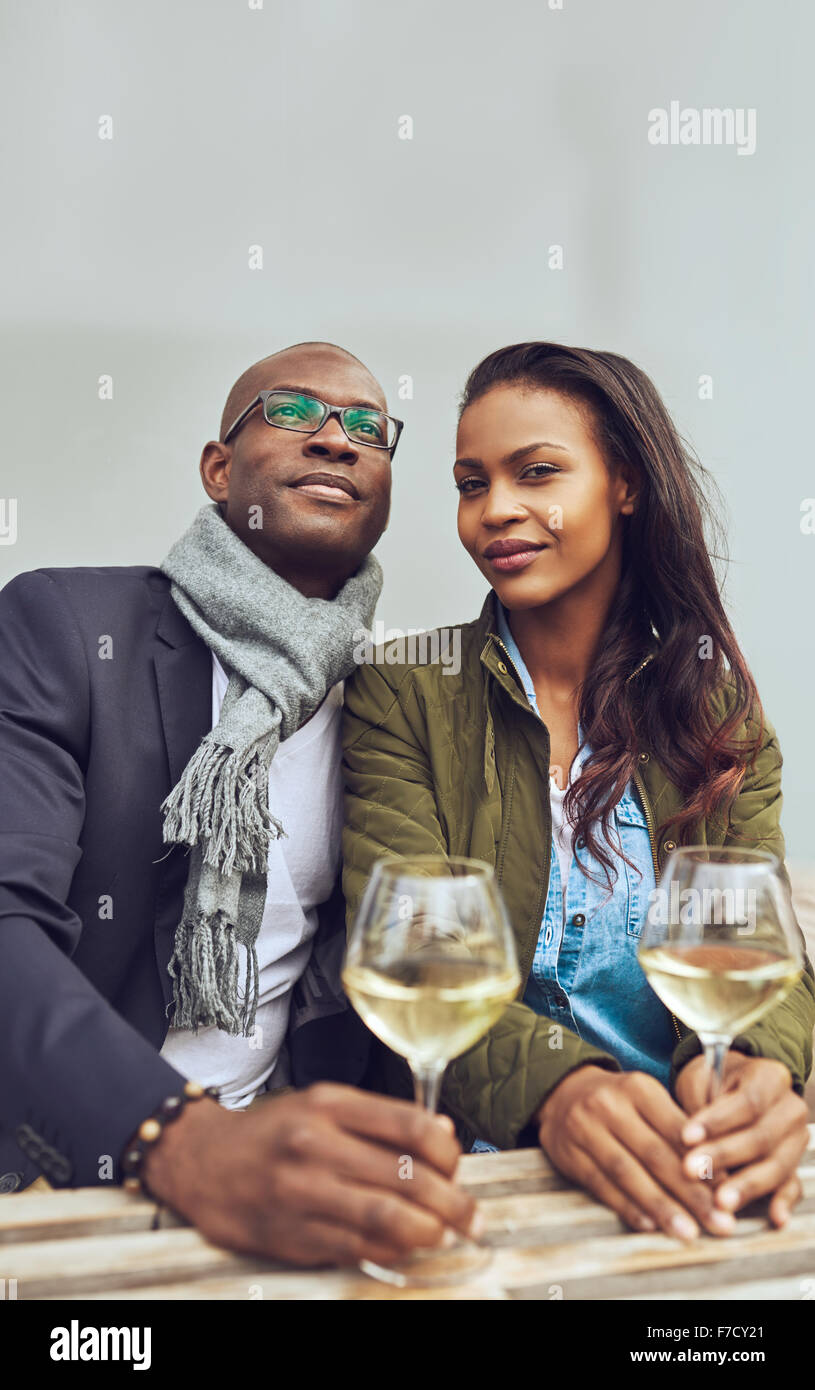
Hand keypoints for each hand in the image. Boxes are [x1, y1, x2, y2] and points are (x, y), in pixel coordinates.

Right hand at [140, 1083, 479, 1267]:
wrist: (200, 1161)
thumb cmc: (270, 1132)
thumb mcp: (321, 1104)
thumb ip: (379, 1118)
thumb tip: (442, 1132)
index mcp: (329, 1105)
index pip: (410, 1126)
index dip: (447, 1151)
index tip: (456, 1165)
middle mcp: (315, 1146)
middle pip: (406, 1177)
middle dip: (452, 1202)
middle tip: (470, 1215)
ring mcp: (302, 1193)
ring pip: (386, 1219)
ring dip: (429, 1231)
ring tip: (444, 1234)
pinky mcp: (293, 1235)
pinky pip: (358, 1249)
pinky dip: (392, 1251)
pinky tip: (404, 1246)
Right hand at [535, 1064, 739, 1240]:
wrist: (563, 1093)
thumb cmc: (621, 1102)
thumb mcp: (648, 1100)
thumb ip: (679, 1132)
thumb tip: (721, 1176)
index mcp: (638, 1088)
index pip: (676, 1131)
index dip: (703, 1163)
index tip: (728, 1192)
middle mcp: (610, 1106)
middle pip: (655, 1155)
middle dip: (691, 1194)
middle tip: (720, 1223)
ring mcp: (585, 1130)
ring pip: (628, 1174)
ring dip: (661, 1207)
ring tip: (688, 1232)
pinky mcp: (569, 1154)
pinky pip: (601, 1185)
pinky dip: (626, 1207)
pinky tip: (649, 1225)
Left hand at [674, 1051, 808, 1227]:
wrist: (731, 1086)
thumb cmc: (712, 1081)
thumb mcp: (700, 1077)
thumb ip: (698, 1102)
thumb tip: (691, 1142)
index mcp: (771, 1077)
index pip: (747, 1102)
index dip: (717, 1122)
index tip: (686, 1137)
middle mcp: (790, 1108)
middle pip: (762, 1137)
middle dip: (724, 1156)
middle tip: (692, 1170)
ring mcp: (795, 1139)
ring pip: (777, 1165)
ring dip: (747, 1185)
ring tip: (720, 1201)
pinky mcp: (792, 1165)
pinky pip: (792, 1185)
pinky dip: (783, 1202)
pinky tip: (775, 1218)